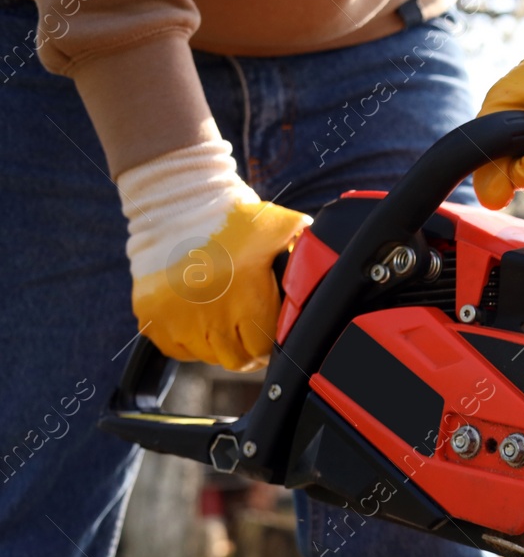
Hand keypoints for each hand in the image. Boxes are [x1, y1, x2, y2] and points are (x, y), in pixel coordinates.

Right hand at [118, 135, 309, 371]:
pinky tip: (196, 317)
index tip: (267, 334)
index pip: (263, 348)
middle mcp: (212, 314)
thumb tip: (338, 264)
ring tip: (221, 319)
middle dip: (245, 348)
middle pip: (235, 359)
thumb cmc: (236, 215)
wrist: (178, 198)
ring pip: (206, 356)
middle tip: (246, 331)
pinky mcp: (151, 316)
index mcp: (248, 298)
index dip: (267, 344)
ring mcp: (178, 318)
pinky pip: (176, 349)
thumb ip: (308, 251)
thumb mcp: (282, 229)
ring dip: (216, 344)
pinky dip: (186, 341)